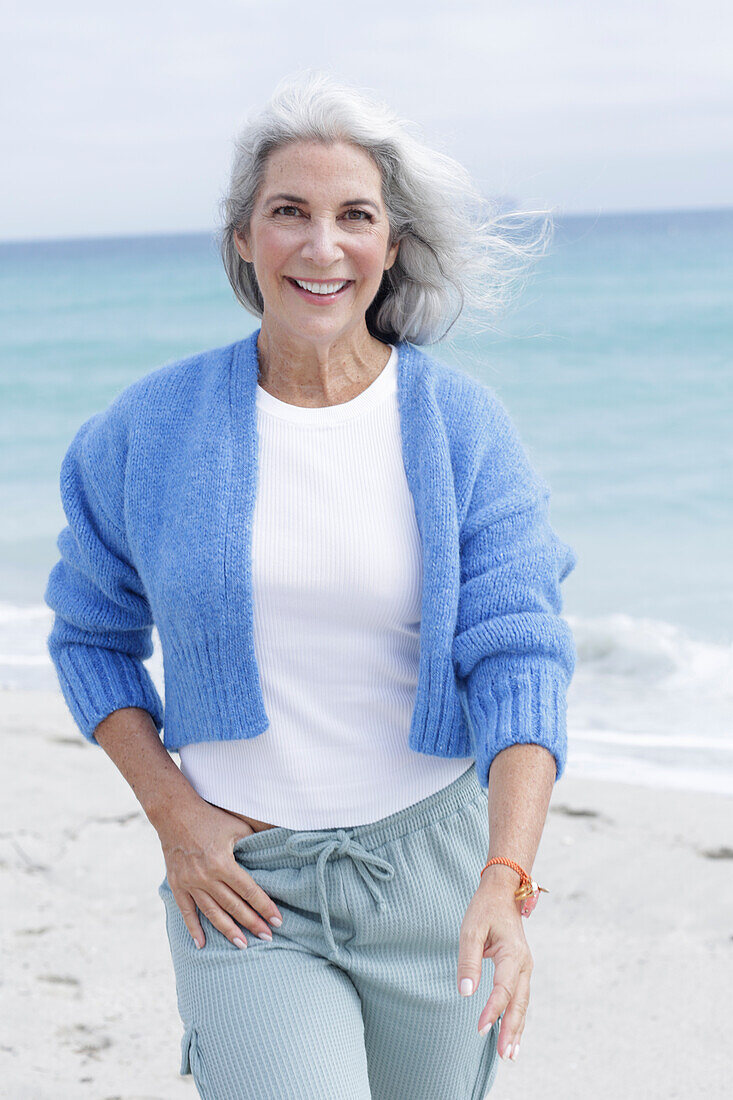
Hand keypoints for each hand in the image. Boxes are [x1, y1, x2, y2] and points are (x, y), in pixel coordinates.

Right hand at [154, 792, 283, 949]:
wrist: (174, 813)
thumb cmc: (210, 817)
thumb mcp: (237, 824)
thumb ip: (258, 837)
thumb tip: (282, 842)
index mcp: (223, 863)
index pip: (249, 891)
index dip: (264, 907)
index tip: (277, 921)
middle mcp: (206, 877)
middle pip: (233, 906)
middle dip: (252, 923)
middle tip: (267, 938)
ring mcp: (189, 883)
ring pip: (212, 913)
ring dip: (228, 930)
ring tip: (242, 945)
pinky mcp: (177, 884)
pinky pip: (186, 911)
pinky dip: (194, 928)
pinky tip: (202, 943)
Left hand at [456, 864, 532, 1061]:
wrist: (503, 891)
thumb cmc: (485, 909)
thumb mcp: (471, 930)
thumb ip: (468, 961)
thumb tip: (465, 992)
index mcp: (513, 954)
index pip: (503, 990)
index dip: (492, 1011)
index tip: (480, 1029)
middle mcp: (524, 964)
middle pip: (519, 1002)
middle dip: (511, 1030)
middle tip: (503, 1054)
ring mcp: (525, 967)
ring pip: (523, 1003)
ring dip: (517, 1028)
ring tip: (510, 1053)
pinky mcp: (520, 969)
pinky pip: (521, 996)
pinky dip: (517, 1016)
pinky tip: (512, 1034)